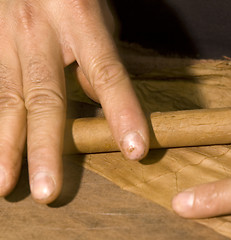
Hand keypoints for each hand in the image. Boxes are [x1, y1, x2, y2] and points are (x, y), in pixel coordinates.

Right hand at [0, 0, 148, 203]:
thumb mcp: (99, 19)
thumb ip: (100, 61)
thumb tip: (98, 103)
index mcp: (82, 20)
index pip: (108, 74)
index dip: (122, 113)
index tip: (134, 150)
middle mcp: (40, 32)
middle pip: (44, 98)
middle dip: (45, 148)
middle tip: (48, 191)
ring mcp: (6, 39)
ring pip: (6, 99)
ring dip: (5, 146)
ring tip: (5, 185)